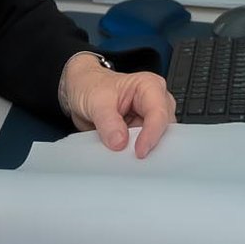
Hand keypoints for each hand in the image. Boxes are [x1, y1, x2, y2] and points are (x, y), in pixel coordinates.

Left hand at [59, 54, 175, 155]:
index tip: (139, 152)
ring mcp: (149, 121)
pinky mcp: (141, 134)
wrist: (81, 90)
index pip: (158, 114)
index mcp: (150, 87)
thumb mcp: (95, 100)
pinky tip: (122, 157)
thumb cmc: (91, 86)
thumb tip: (120, 142)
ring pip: (156, 143)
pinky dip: (133, 154)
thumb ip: (107, 121)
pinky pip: (144, 149)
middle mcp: (155, 103)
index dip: (151, 135)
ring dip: (141, 151)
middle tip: (132, 157)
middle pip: (164, 131)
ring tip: (124, 157)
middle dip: (150, 146)